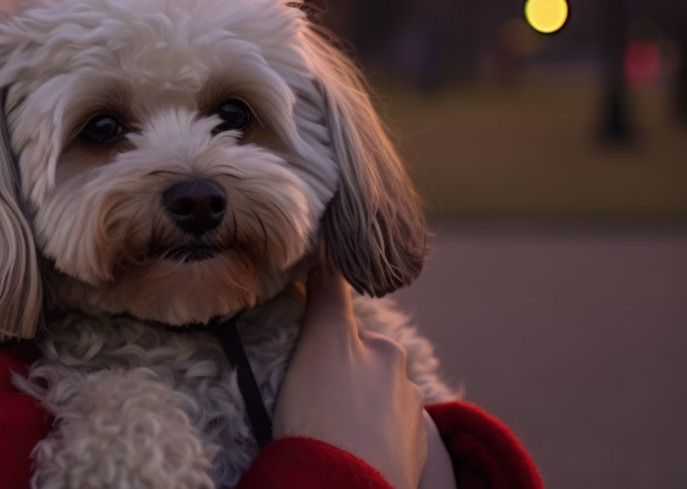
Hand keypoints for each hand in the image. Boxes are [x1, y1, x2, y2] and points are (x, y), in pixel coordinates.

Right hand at [272, 257, 427, 488]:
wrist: (340, 487)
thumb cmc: (326, 411)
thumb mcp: (322, 339)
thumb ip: (328, 295)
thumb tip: (330, 251)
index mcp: (391, 353)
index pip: (350, 336)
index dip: (321, 348)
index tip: (303, 367)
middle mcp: (409, 388)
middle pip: (365, 374)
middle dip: (342, 383)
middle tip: (308, 401)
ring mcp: (411, 431)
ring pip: (374, 410)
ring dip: (354, 417)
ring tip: (324, 432)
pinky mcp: (407, 468)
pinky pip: (381, 446)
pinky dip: (363, 447)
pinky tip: (342, 453)